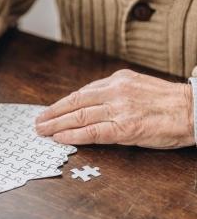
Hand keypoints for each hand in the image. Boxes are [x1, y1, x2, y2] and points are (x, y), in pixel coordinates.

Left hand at [35, 69, 194, 148]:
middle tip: (38, 122)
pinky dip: (73, 135)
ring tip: (42, 130)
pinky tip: (60, 138)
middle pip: (74, 103)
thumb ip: (113, 92)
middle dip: (52, 113)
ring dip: (56, 124)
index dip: (61, 103)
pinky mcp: (125, 128)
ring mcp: (119, 109)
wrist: (194, 110)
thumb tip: (88, 101)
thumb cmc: (166, 101)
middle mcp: (114, 91)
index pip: (81, 93)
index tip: (49, 110)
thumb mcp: (136, 86)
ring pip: (79, 116)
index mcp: (117, 80)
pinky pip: (93, 132)